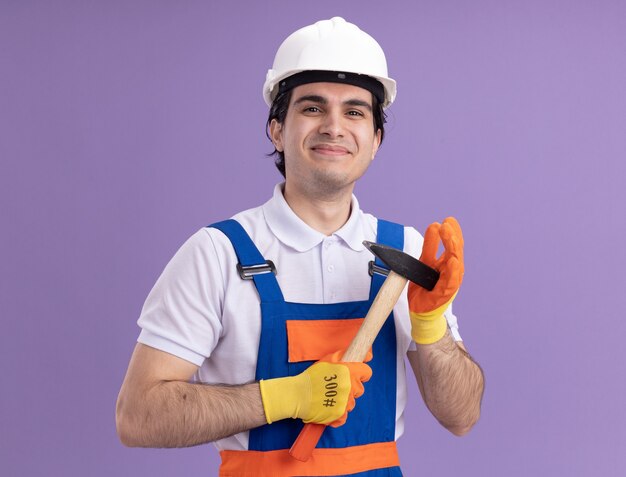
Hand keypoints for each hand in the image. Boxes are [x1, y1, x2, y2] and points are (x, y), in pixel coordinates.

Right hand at [259, 350, 371, 425]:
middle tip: (336, 385)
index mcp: (350, 372)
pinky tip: (329, 406)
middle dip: (351, 387)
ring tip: (330, 396)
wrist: (298, 394)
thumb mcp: (329, 359)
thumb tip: (367, 355)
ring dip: (344, 400)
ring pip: (352, 402)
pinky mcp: (340, 415)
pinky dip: (338, 413)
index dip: (360, 372)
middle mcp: (351, 387)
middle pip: (360, 389)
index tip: (353, 374)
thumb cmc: (312, 376)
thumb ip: (347, 355)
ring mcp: (346, 403)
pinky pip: (345, 415)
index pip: (367, 372)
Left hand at [408, 217, 463, 343]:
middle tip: (447, 223)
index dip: (452, 232)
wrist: (421, 312)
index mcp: (448, 264)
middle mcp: (452, 272)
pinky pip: (450, 282)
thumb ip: (430, 246)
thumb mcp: (424, 262)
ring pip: (455, 265)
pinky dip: (452, 272)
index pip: (452, 245)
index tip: (447, 220)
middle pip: (455, 252)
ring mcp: (450, 284)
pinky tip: (453, 261)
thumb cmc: (424, 288)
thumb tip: (435, 225)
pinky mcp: (444, 295)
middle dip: (452, 237)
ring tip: (450, 236)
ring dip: (453, 250)